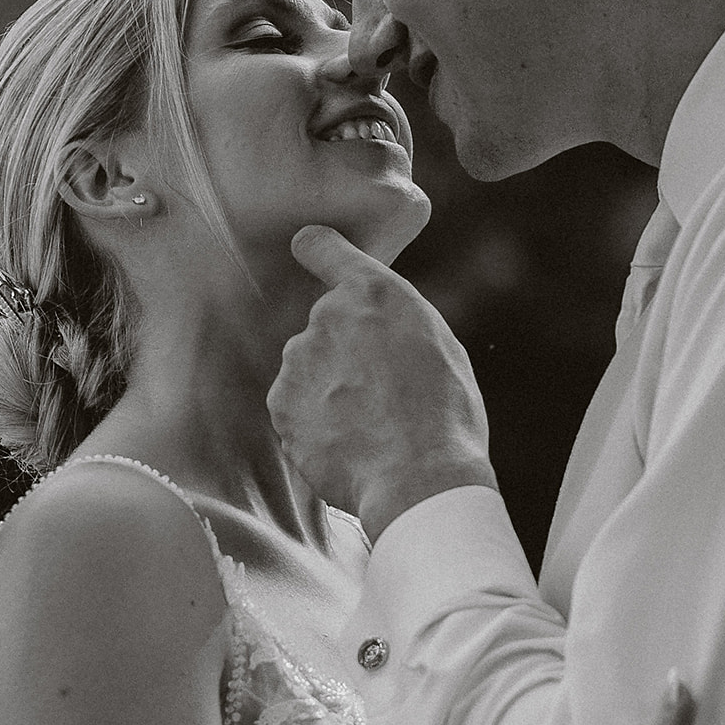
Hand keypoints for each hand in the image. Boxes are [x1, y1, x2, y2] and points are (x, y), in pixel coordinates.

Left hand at [268, 226, 496, 537]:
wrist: (418, 478)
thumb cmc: (444, 414)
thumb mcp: (441, 345)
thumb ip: (396, 320)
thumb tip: (377, 325)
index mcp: (373, 291)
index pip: (322, 246)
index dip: (317, 250)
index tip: (309, 250)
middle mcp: (327, 315)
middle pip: (325, 325)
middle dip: (344, 351)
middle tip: (383, 392)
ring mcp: (298, 360)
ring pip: (308, 368)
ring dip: (329, 389)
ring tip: (370, 425)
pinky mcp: (280, 405)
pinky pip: (295, 407)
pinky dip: (314, 423)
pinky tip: (348, 443)